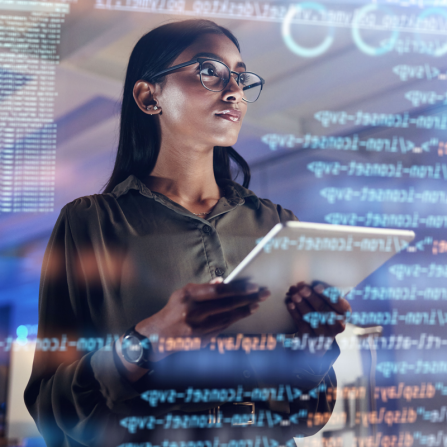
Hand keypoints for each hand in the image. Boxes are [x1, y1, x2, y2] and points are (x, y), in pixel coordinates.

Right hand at [116, 278, 269, 380]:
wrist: (158, 336)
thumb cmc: (173, 310)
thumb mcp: (182, 293)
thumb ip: (203, 288)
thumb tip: (223, 282)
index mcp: (188, 296)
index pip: (218, 291)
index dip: (238, 288)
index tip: (252, 285)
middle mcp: (193, 312)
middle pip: (227, 304)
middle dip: (248, 298)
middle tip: (262, 293)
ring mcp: (198, 328)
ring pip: (228, 317)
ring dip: (245, 310)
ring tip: (257, 303)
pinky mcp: (202, 340)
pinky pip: (223, 327)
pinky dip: (235, 319)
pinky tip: (244, 313)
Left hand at [285, 282, 350, 355]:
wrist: (318, 336)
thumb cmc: (324, 312)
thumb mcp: (329, 303)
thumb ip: (323, 293)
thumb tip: (309, 283)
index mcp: (345, 312)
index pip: (338, 302)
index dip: (327, 294)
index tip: (316, 287)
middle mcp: (338, 324)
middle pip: (323, 309)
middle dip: (311, 297)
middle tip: (302, 288)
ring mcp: (324, 333)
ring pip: (311, 316)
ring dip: (301, 304)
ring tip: (294, 294)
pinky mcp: (311, 338)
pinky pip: (302, 323)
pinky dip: (295, 313)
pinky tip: (290, 304)